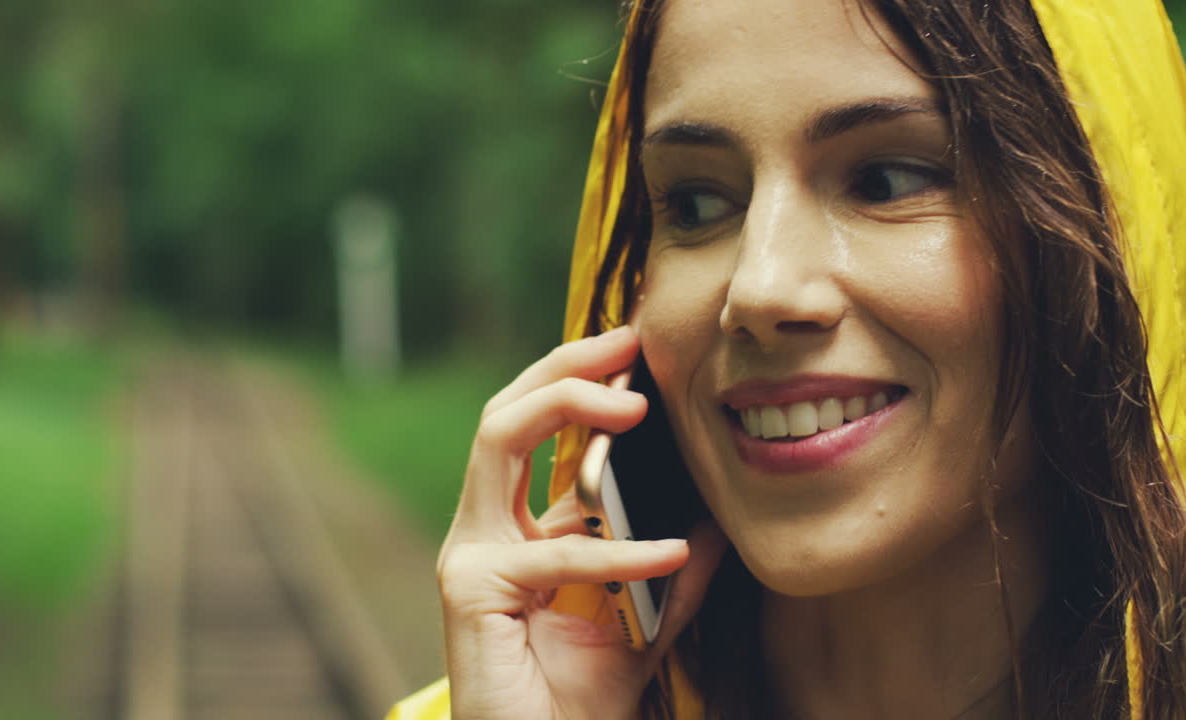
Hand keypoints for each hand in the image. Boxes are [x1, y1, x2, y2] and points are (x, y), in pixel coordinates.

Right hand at [438, 326, 726, 719]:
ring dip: (568, 405)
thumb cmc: (582, 699)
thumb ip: (673, 572)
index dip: (580, 380)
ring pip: (500, 439)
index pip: (536, 427)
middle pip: (506, 411)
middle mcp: (485, 529)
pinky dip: (620, 549)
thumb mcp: (643, 619)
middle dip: (565, 366)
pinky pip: (553, 551)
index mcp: (520, 528)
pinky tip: (673, 553)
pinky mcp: (469, 590)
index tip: (640, 350)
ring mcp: (469, 555)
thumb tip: (717, 520)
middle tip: (628, 345)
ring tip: (637, 404)